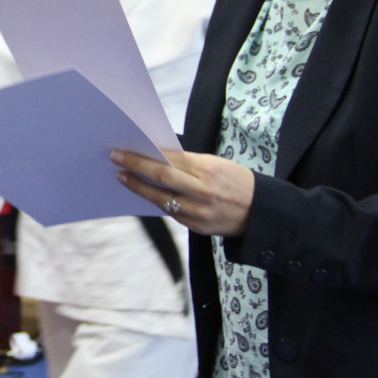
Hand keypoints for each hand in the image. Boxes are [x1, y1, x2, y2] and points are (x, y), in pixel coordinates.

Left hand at [112, 149, 255, 236]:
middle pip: (160, 177)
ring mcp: (199, 212)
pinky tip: (144, 193)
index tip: (123, 150)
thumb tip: (157, 155)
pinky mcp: (197, 227)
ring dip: (138, 188)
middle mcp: (202, 192)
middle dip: (135, 167)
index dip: (143, 156)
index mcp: (208, 170)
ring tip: (123, 177)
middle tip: (115, 159)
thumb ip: (188, 162)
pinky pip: (171, 212)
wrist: (262, 213)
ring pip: (160, 199)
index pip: (168, 159)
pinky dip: (156, 201)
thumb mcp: (216, 164)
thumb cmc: (237, 181)